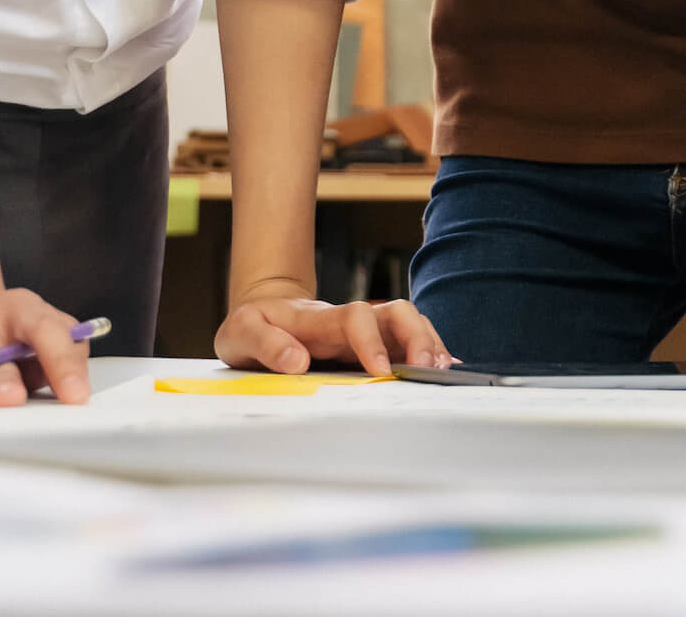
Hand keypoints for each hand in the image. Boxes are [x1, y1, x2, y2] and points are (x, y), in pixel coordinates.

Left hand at [214, 281, 451, 375]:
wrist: (260, 315)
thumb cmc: (252, 326)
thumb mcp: (242, 333)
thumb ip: (266, 344)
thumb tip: (297, 360)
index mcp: (319, 319)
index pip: (355, 317)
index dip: (372, 340)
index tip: (380, 370)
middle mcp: (349, 321)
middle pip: (396, 312)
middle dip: (417, 337)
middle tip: (425, 370)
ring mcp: (363, 331)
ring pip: (408, 323)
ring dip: (428, 344)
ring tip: (440, 373)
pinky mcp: (370, 344)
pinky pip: (406, 341)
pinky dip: (428, 351)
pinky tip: (444, 369)